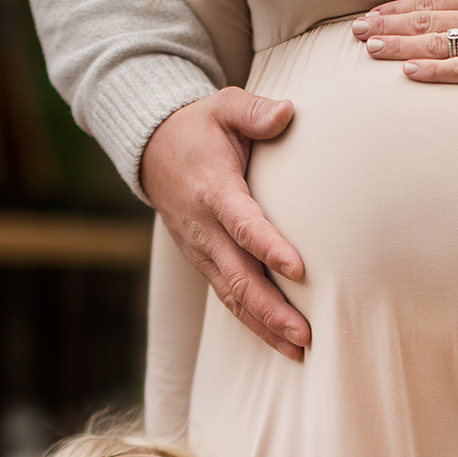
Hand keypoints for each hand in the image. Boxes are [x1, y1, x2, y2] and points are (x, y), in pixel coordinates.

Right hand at [140, 88, 309, 360]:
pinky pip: (228, 298)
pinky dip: (253, 322)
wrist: (151, 150)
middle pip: (237, 276)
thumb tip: (288, 113)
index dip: (268, 247)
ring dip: (265, 326)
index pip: (242, 224)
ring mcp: (201, 251)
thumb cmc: (199, 127)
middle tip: (306, 333)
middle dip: (271, 309)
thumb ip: (254, 111)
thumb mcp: (223, 106)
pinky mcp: (204, 262)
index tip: (298, 268)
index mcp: (213, 190)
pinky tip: (282, 342)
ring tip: (300, 350)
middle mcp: (203, 229)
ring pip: (232, 297)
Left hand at [351, 0, 457, 104]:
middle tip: (357, 31)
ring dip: (401, 46)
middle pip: (428, 19)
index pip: (433, 0)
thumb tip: (453, 6)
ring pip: (439, 43)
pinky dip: (434, 71)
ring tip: (371, 48)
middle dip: (388, 25)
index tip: (371, 14)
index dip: (399, 8)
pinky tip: (409, 74)